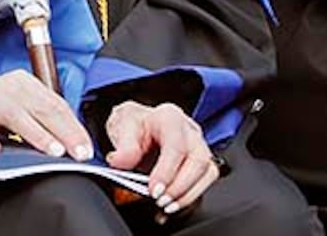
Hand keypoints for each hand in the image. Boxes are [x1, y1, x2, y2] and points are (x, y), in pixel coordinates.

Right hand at [0, 70, 92, 160]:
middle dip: (65, 133)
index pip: (56, 105)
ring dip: (38, 134)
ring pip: (17, 117)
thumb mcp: (20, 103)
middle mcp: (9, 89)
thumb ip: (42, 117)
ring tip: (54, 150)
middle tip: (78, 153)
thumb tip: (73, 141)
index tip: (86, 147)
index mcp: (26, 84)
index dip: (74, 127)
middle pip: (43, 109)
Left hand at [106, 101, 218, 215]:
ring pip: (207, 173)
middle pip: (199, 160)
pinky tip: (169, 210)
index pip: (176, 145)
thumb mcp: (121, 126)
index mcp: (170, 118)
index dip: (167, 171)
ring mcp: (198, 148)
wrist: (140, 127)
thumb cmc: (135, 125)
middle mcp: (189, 132)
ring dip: (188, 196)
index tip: (153, 190)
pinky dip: (187, 201)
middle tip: (160, 201)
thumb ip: (123, 145)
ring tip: (166, 208)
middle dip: (180, 187)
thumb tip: (119, 161)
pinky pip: (203, 185)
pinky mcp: (200, 165)